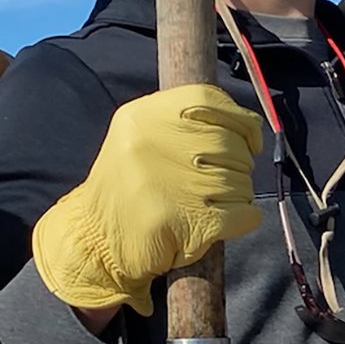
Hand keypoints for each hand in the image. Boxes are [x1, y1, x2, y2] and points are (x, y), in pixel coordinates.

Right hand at [32, 85, 264, 317]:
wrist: (95, 242)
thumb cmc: (129, 189)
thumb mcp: (141, 138)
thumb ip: (185, 123)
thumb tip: (248, 127)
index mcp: (143, 117)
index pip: (213, 101)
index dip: (242, 123)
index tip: (249, 142)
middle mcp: (152, 145)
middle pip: (231, 145)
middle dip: (238, 166)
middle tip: (217, 182)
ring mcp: (170, 185)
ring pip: (241, 182)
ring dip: (237, 196)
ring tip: (210, 204)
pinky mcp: (188, 223)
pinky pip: (244, 213)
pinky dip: (243, 219)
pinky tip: (222, 222)